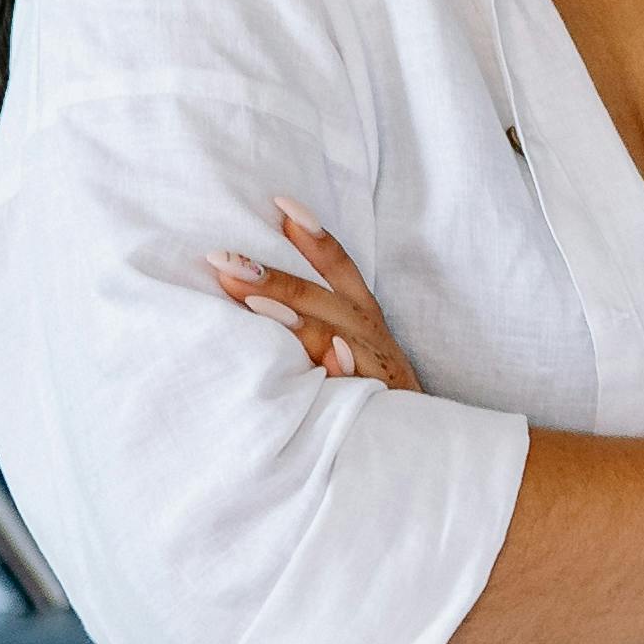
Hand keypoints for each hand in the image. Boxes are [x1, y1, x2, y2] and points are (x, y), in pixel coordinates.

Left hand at [209, 201, 420, 389]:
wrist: (420, 439)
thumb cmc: (370, 390)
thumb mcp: (342, 350)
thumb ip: (307, 328)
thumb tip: (251, 293)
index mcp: (359, 316)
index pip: (339, 267)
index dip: (313, 236)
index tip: (282, 203)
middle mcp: (368, 333)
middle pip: (322, 297)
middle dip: (275, 278)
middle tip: (223, 259)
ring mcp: (376, 365)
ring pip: (336, 334)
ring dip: (297, 317)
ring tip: (254, 301)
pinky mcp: (381, 398)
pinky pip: (360, 382)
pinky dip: (348, 366)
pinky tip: (332, 356)